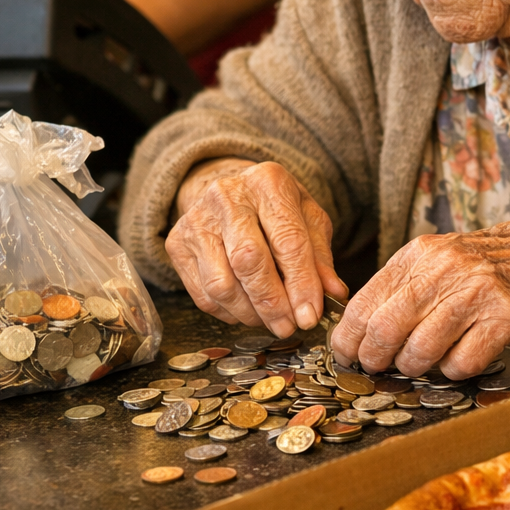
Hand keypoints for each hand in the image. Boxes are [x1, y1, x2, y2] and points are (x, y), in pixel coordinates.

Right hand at [166, 159, 345, 335]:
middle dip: (272, 303)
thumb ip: (320, 257)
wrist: (230, 192)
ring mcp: (196, 220)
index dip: (301, 284)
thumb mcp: (307, 220)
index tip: (310, 315)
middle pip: (248, 262)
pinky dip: (229, 313)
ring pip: (221, 284)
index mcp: (267, 183)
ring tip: (270, 320)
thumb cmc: (274, 209)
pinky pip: (203, 294)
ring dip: (250, 313)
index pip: (287, 240)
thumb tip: (333, 295)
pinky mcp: (176, 244)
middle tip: (289, 326)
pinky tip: (247, 310)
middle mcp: (226, 196)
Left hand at [330, 222, 509, 378]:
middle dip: (376, 360)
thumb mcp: (437, 261)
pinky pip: (461, 364)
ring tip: (421, 363)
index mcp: (419, 254)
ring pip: (421, 352)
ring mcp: (478, 292)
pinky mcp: (506, 319)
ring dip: (415, 368)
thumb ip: (399, 288)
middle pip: (387, 331)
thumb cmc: (484, 269)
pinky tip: (459, 357)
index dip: (348, 339)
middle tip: (379, 369)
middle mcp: (446, 269)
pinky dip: (452, 371)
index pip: (365, 304)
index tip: (346, 356)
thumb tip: (355, 332)